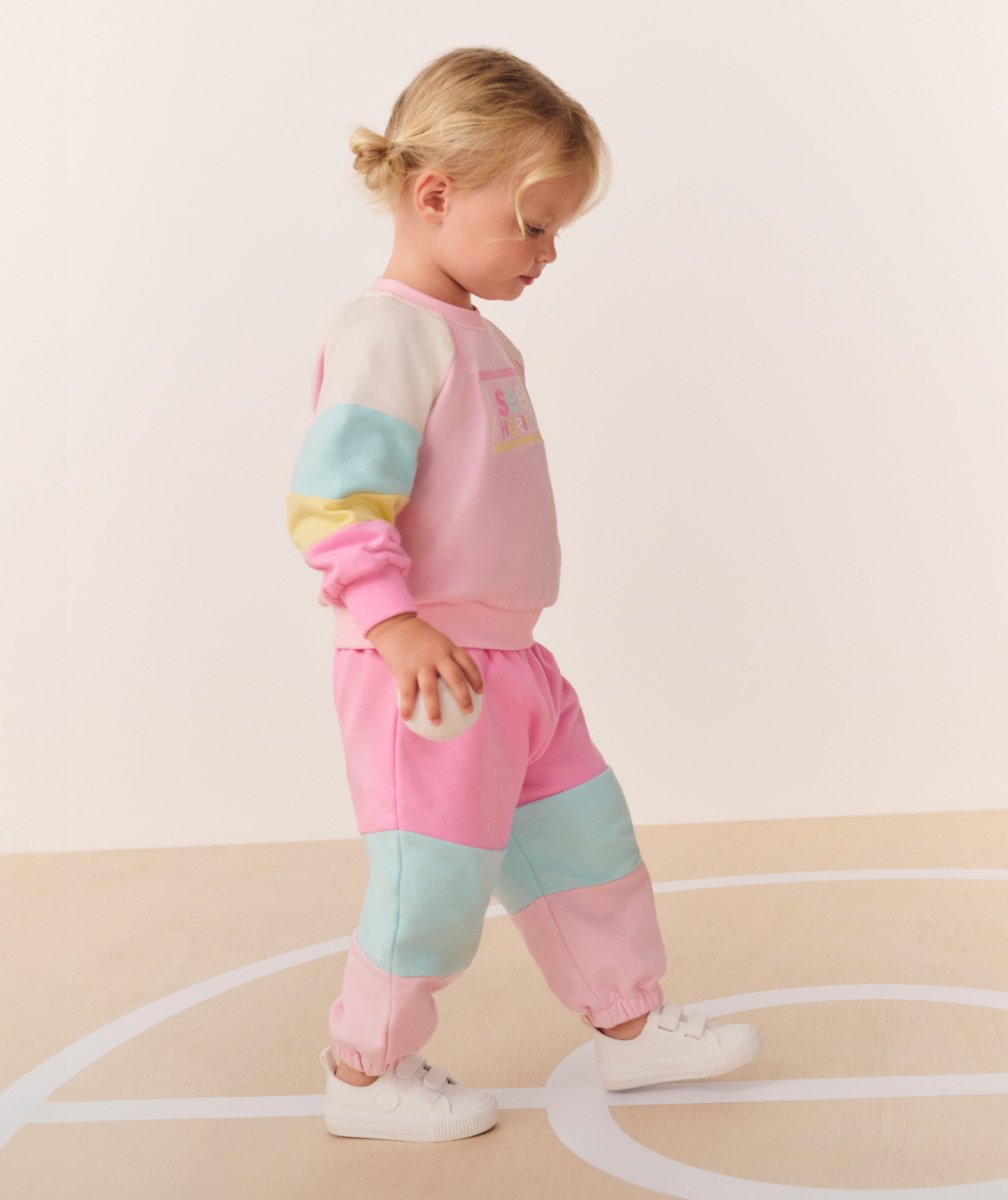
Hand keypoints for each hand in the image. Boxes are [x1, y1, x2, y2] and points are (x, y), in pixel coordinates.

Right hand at [366, 613, 483, 726]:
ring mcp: (421, 663)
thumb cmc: (417, 636)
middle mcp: (437, 655)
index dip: (476, 678)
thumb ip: (444, 656)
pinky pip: (407, 693)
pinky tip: (407, 718)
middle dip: (463, 697)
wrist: (394, 625)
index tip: (480, 692)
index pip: (468, 663)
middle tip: (468, 711)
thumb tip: (452, 679)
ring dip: (435, 709)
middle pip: (455, 678)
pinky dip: (408, 707)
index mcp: (448, 647)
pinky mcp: (405, 670)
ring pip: (431, 690)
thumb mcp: (436, 640)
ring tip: (437, 723)